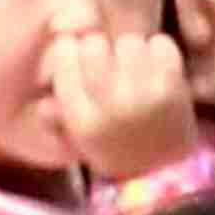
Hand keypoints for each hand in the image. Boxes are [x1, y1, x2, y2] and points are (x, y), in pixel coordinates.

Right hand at [43, 18, 198, 188]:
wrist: (167, 172)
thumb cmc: (117, 149)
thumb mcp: (79, 140)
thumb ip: (56, 119)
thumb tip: (42, 104)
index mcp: (81, 120)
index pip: (65, 55)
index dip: (71, 49)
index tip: (78, 56)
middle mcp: (109, 107)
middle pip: (94, 44)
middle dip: (101, 48)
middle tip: (110, 63)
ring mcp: (142, 97)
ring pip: (129, 42)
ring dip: (133, 51)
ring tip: (136, 69)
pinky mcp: (172, 89)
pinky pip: (161, 45)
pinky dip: (161, 52)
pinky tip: (159, 68)